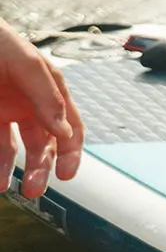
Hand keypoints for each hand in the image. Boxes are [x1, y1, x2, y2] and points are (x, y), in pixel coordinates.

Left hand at [1, 21, 83, 198]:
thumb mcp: (27, 62)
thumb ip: (47, 95)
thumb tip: (64, 131)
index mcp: (50, 92)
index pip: (70, 129)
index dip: (72, 153)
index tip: (68, 174)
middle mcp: (29, 107)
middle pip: (43, 146)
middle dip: (40, 170)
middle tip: (34, 189)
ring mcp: (4, 114)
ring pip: (13, 151)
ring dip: (11, 171)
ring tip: (5, 187)